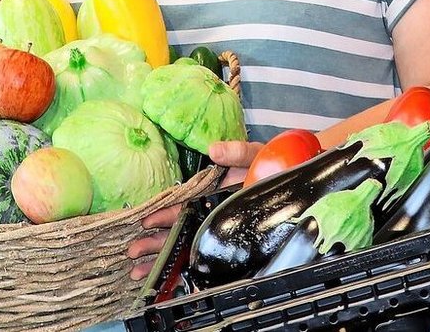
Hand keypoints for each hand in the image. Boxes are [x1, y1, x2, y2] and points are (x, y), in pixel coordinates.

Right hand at [124, 140, 262, 280]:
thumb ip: (236, 152)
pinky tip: (168, 281)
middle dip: (154, 241)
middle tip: (133, 252)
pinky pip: (205, 258)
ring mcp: (218, 231)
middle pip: (177, 230)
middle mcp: (210, 214)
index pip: (181, 206)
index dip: (163, 214)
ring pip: (185, 247)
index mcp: (211, 194)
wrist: (296, 181)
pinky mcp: (230, 244)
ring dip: (161, 258)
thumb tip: (213, 149)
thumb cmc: (274, 167)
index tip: (145, 222)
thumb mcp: (255, 156)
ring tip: (138, 271)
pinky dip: (186, 272)